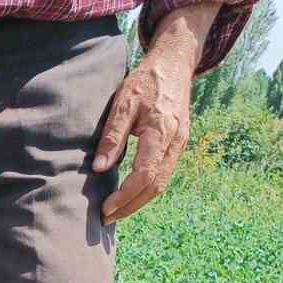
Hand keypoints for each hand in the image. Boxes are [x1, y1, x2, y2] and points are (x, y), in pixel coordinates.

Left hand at [93, 2, 218, 223]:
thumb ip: (113, 136)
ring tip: (116, 211)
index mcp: (162, 133)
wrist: (174, 63)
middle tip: (107, 219)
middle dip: (131, 206)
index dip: (124, 197)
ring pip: (162, 183)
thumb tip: (101, 168)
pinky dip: (147, 188)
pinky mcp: (179, 143)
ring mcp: (181, 143)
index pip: (144, 176)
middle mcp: (176, 142)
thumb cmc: (146, 81)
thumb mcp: (123, 104)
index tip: (105, 209)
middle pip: (155, 186)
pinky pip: (165, 173)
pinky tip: (131, 194)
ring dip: (139, 201)